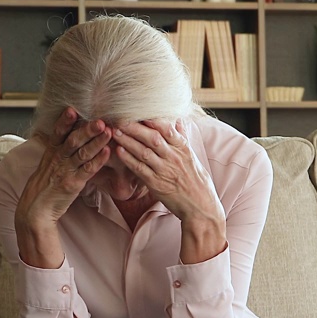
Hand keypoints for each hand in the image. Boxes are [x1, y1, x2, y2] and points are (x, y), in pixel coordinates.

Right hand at [15, 107, 111, 267]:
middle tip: (100, 120)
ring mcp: (65, 171)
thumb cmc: (44, 186)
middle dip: (87, 129)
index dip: (64, 122)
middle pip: (72, 141)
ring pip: (82, 154)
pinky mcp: (72, 184)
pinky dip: (98, 160)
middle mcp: (57, 160)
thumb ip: (58, 149)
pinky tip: (108, 152)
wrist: (35, 209)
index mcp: (51, 153)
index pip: (57, 134)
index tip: (72, 109)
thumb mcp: (47, 164)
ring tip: (108, 131)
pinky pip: (87, 170)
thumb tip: (68, 133)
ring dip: (96, 142)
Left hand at [112, 119, 226, 262]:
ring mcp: (165, 171)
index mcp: (183, 149)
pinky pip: (140, 170)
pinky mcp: (157, 185)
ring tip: (115, 132)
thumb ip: (182, 138)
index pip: (167, 129)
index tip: (138, 110)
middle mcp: (174, 158)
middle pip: (153, 138)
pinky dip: (129, 160)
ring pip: (144, 152)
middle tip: (120, 118)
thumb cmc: (198, 182)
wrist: (201, 208)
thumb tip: (179, 120)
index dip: (152, 119)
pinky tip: (119, 151)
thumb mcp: (193, 157)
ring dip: (128, 141)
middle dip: (135, 127)